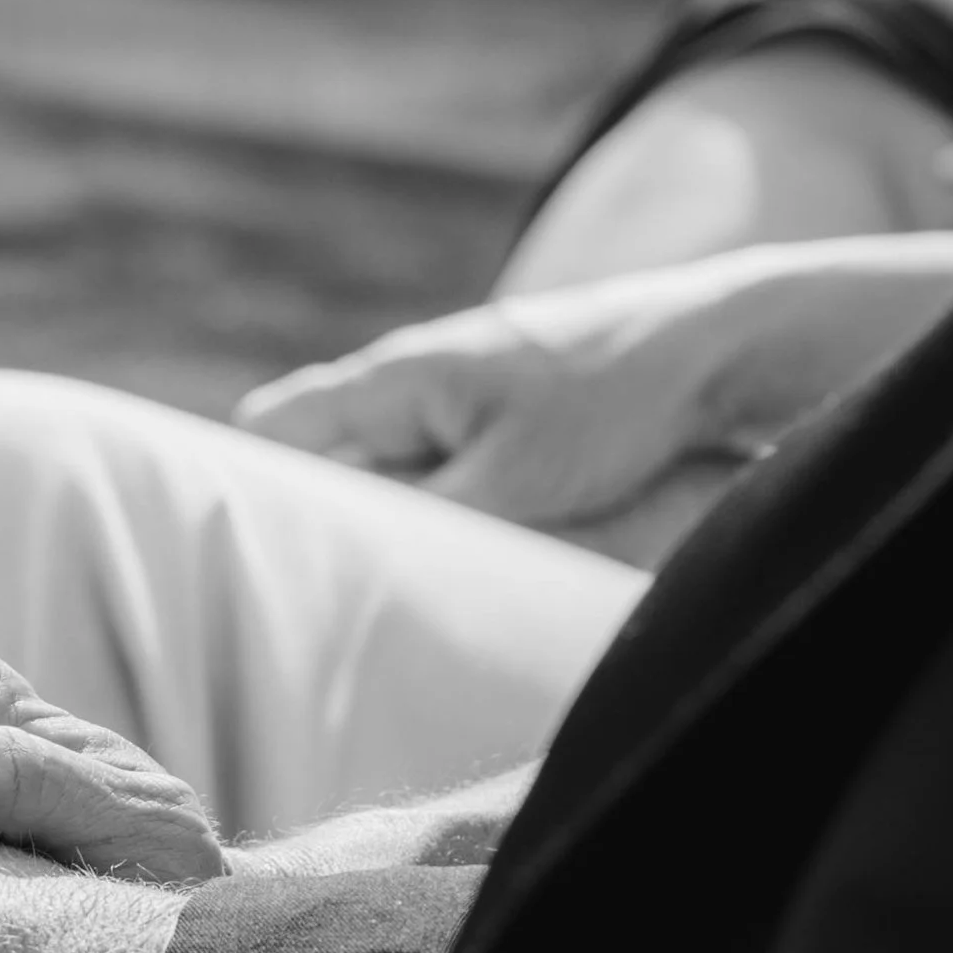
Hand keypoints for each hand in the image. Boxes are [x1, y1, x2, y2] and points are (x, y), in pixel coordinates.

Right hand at [235, 236, 952, 566]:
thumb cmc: (615, 395)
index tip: (228, 552)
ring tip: (375, 603)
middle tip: (297, 603)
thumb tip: (351, 571)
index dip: (242, 486)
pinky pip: (445, 482)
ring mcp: (466, 403)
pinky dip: (441, 525)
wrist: (724, 349)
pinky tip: (456, 575)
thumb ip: (422, 519)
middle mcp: (419, 384)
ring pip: (391, 478)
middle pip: (326, 460)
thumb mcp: (510, 478)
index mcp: (397, 379)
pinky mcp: (512, 430)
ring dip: (386, 533)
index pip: (275, 430)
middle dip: (312, 526)